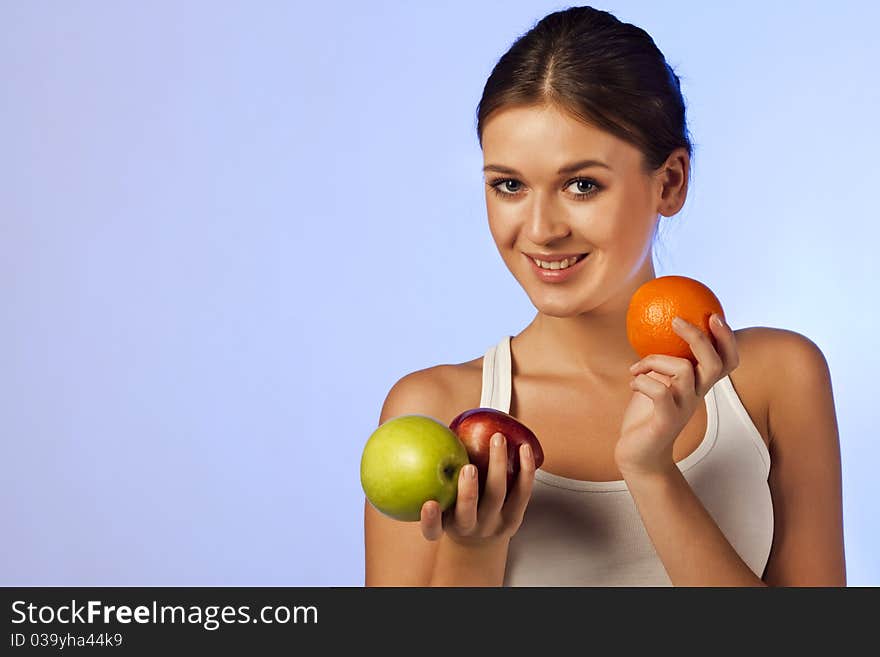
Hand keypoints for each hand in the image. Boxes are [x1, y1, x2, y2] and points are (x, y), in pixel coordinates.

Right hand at [419, 433, 535, 545]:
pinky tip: (524, 449)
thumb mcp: (441, 502)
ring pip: (497, 497)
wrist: (479, 541)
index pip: (433, 529)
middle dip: (469, 491)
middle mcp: (469, 527)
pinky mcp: (514, 518)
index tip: (429, 504)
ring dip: (498, 467)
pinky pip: (522, 493)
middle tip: (468, 467)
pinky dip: (524, 470)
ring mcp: (493, 524)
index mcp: (446, 526)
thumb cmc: (455, 511)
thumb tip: (431, 435)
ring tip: (498, 440)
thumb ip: (434, 477)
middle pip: (468, 512)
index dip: (431, 519)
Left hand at [615, 313, 738, 478]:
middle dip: (699, 337)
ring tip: (637, 368)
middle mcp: (697, 395)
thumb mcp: (657, 381)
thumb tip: (656, 328)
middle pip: (714, 363)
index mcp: (698, 385)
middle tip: (676, 321)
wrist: (639, 454)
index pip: (727, 361)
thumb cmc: (647, 413)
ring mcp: (683, 408)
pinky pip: (659, 392)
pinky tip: (632, 383)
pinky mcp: (666, 420)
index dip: (726, 338)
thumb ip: (664, 361)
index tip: (713, 315)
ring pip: (684, 370)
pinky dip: (642, 381)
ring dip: (656, 360)